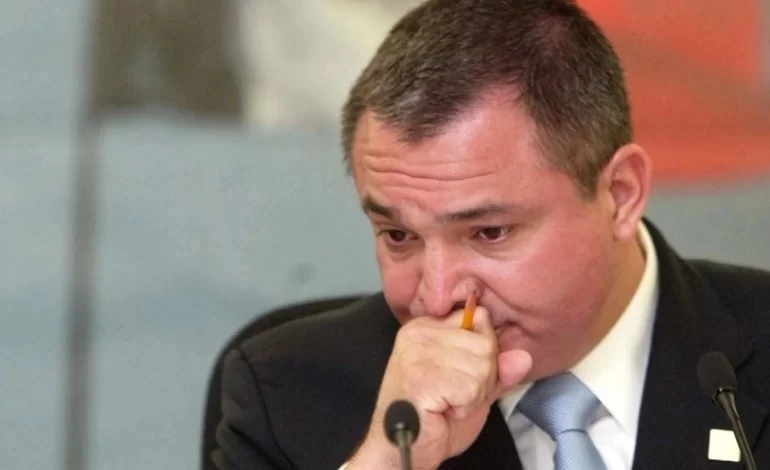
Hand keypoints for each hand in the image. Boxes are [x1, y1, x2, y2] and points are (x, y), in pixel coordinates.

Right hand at [348, 307, 531, 469]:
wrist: (404, 450)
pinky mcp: (421, 377)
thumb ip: (498, 370)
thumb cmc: (434, 419)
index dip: (484, 354)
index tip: (461, 375)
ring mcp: (417, 353)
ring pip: (481, 366)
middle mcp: (419, 333)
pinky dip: (465, 406)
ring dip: (474, 394)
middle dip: (482, 378)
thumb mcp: (473, 388)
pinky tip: (445, 410)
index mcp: (428, 327)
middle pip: (485, 344)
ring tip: (449, 403)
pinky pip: (471, 387)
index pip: (480, 318)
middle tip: (455, 395)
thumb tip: (524, 357)